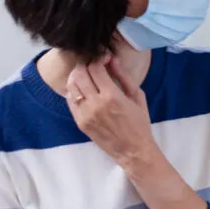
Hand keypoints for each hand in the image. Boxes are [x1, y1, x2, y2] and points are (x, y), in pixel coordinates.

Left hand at [66, 56, 158, 170]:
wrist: (133, 150)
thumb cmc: (140, 123)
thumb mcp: (137, 97)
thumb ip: (123, 76)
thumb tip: (112, 59)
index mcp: (112, 96)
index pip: (95, 68)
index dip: (99, 59)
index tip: (104, 58)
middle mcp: (95, 104)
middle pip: (79, 74)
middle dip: (85, 65)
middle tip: (92, 65)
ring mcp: (85, 114)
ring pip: (71, 86)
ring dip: (77, 76)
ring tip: (86, 75)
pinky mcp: (79, 122)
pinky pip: (70, 100)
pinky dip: (74, 91)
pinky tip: (83, 90)